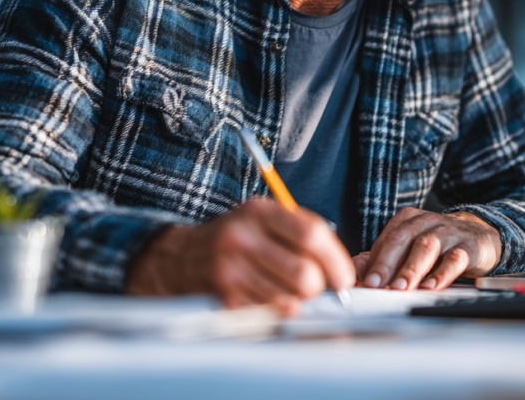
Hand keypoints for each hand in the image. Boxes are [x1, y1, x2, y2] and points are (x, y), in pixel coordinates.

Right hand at [125, 198, 354, 315]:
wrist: (180, 258)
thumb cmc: (236, 239)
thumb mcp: (263, 219)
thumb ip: (302, 232)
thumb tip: (341, 269)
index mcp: (257, 211)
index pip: (310, 235)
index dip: (336, 260)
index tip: (345, 278)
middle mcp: (241, 238)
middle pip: (304, 274)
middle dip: (320, 288)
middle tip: (317, 288)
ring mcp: (230, 270)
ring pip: (291, 300)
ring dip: (300, 302)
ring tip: (291, 292)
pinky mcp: (224, 298)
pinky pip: (271, 313)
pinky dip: (280, 311)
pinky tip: (271, 298)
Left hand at [356, 207, 500, 290]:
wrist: (480, 236)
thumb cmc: (437, 245)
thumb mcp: (408, 248)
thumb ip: (380, 259)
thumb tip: (352, 273)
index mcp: (407, 220)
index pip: (386, 240)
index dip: (374, 262)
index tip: (364, 283)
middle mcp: (426, 222)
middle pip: (402, 240)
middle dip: (387, 263)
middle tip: (376, 285)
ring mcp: (448, 232)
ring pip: (426, 247)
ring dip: (411, 269)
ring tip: (400, 288)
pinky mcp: (468, 246)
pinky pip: (454, 259)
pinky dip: (441, 274)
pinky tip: (431, 287)